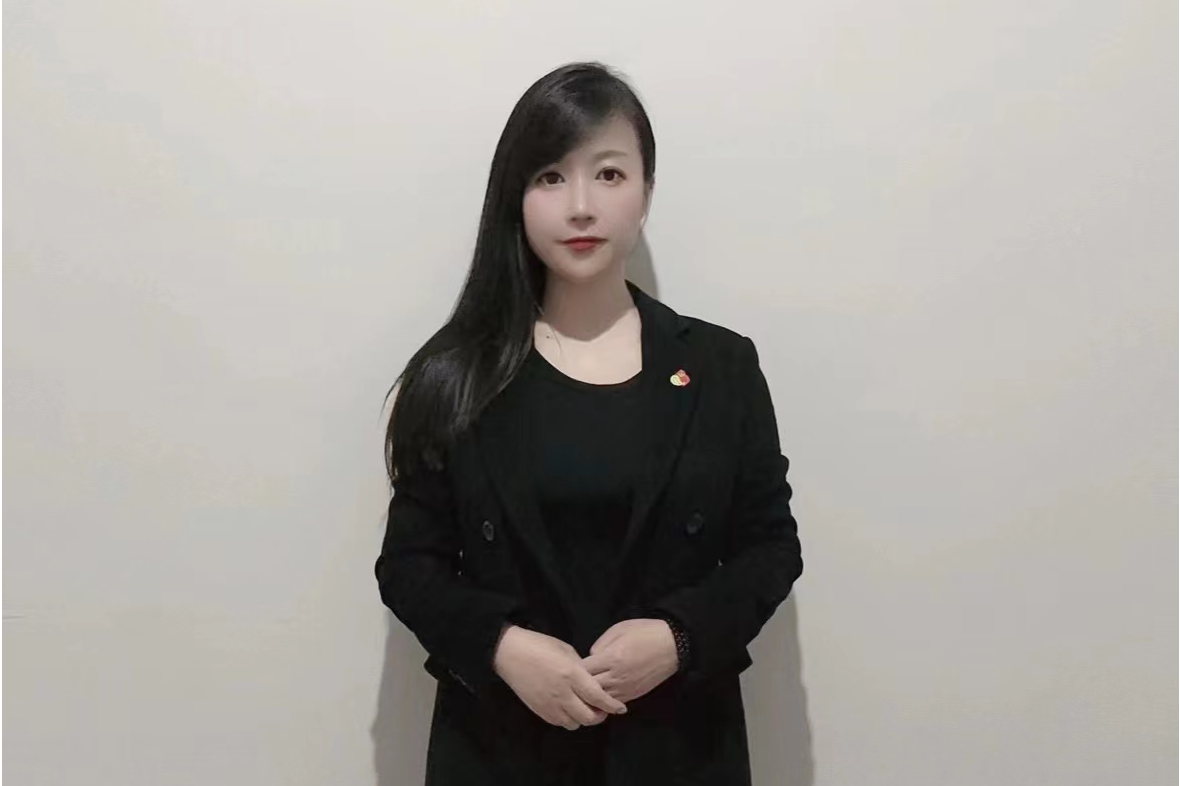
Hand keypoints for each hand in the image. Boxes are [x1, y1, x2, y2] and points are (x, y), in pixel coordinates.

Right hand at [493, 625, 627, 729]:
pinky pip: (560, 722)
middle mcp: (563, 693)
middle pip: (589, 717)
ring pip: (575, 723)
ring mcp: (550, 704)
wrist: (510, 654)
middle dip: (600, 716)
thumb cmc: (540, 645)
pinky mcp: (539, 710)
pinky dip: (569, 719)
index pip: (598, 697)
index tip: (621, 708)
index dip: (612, 705)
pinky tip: (569, 708)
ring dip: (583, 718)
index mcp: (572, 675)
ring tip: (585, 708)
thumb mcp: (566, 651)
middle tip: (603, 710)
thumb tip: (591, 681)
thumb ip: (581, 668)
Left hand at [582, 619, 679, 702]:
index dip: (575, 669)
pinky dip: (605, 701)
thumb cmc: (645, 632)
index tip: (573, 666)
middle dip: (580, 685)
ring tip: (585, 691)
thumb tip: (591, 657)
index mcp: (611, 658)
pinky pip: (614, 703)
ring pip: (600, 700)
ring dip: (592, 696)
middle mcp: (617, 676)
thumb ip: (600, 644)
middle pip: (589, 688)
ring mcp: (626, 688)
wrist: (672, 645)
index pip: (583, 670)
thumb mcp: (619, 629)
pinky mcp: (634, 695)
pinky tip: (602, 695)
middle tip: (575, 681)